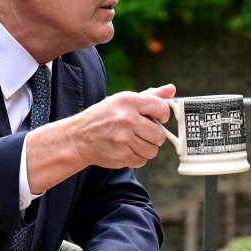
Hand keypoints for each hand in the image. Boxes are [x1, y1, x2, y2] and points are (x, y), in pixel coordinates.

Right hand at [27, 84, 174, 189]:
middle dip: (154, 135)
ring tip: (133, 141)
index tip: (156, 118)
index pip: (161, 108)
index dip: (162, 115)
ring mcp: (124, 139)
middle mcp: (127, 119)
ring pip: (153, 150)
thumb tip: (171, 90)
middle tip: (143, 132)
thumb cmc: (104, 116)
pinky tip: (126, 149)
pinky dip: (137, 157)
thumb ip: (150, 95)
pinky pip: (142, 160)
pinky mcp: (121, 156)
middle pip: (159, 134)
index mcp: (129, 101)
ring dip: (146, 147)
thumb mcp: (123, 100)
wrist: (78, 137)